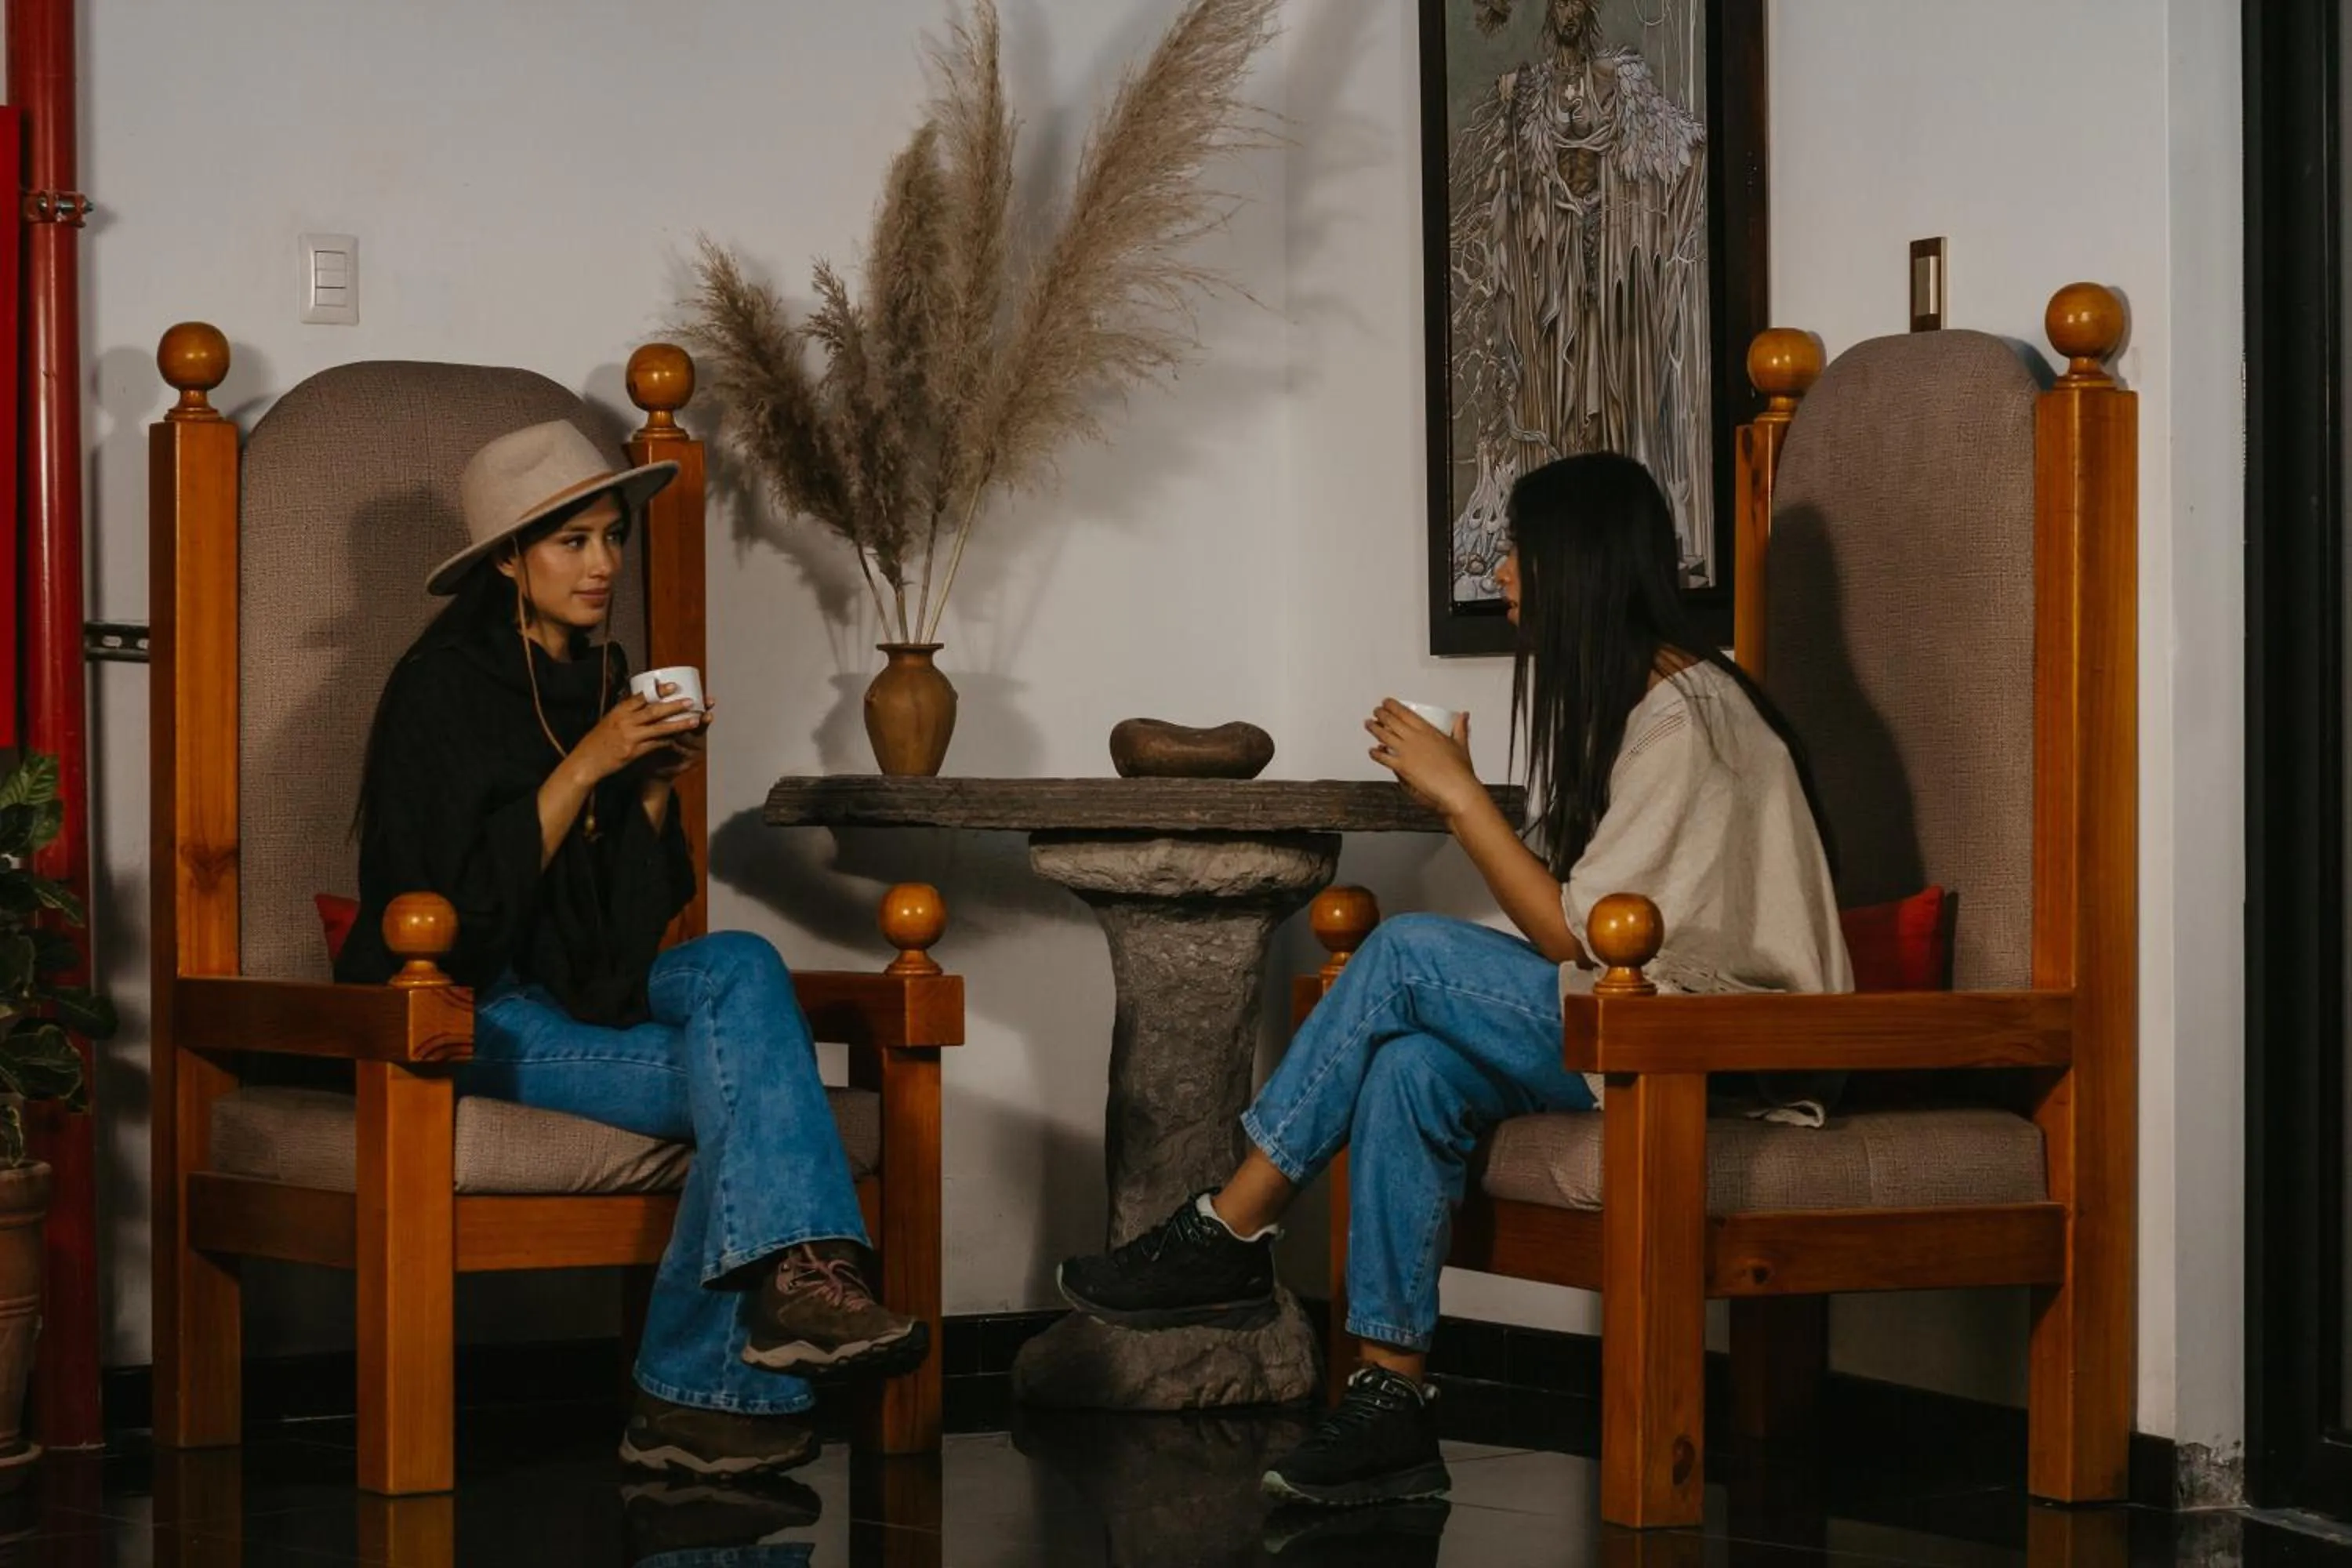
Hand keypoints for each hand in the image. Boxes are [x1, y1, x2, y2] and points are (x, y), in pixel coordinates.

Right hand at [566, 689, 702, 788]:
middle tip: (691, 701)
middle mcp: (625, 721)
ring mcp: (629, 736)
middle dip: (674, 705)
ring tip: (694, 720)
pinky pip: (655, 744)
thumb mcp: (610, 720)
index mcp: (619, 711)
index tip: (674, 685)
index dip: (659, 691)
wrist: (586, 760)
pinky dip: (668, 741)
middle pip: (654, 711)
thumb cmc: (598, 740)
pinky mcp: (633, 751)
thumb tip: (644, 701)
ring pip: (659, 728)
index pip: (641, 697)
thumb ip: (627, 712)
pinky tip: (680, 739)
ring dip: (678, 724)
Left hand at [1366, 700, 1481, 819]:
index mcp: (1427, 730)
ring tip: (1368, 724)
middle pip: (1391, 722)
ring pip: (1384, 736)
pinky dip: (1376, 754)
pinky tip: (1372, 751)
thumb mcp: (1461, 744)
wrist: (1456, 788)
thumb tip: (1463, 715)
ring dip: (1374, 729)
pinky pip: (1383, 758)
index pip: (1405, 713)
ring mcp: (1406, 752)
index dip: (1392, 706)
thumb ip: (1460, 728)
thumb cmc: (1460, 769)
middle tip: (1376, 711)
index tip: (1386, 703)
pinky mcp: (1401, 767)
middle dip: (1381, 714)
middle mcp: (1414, 738)